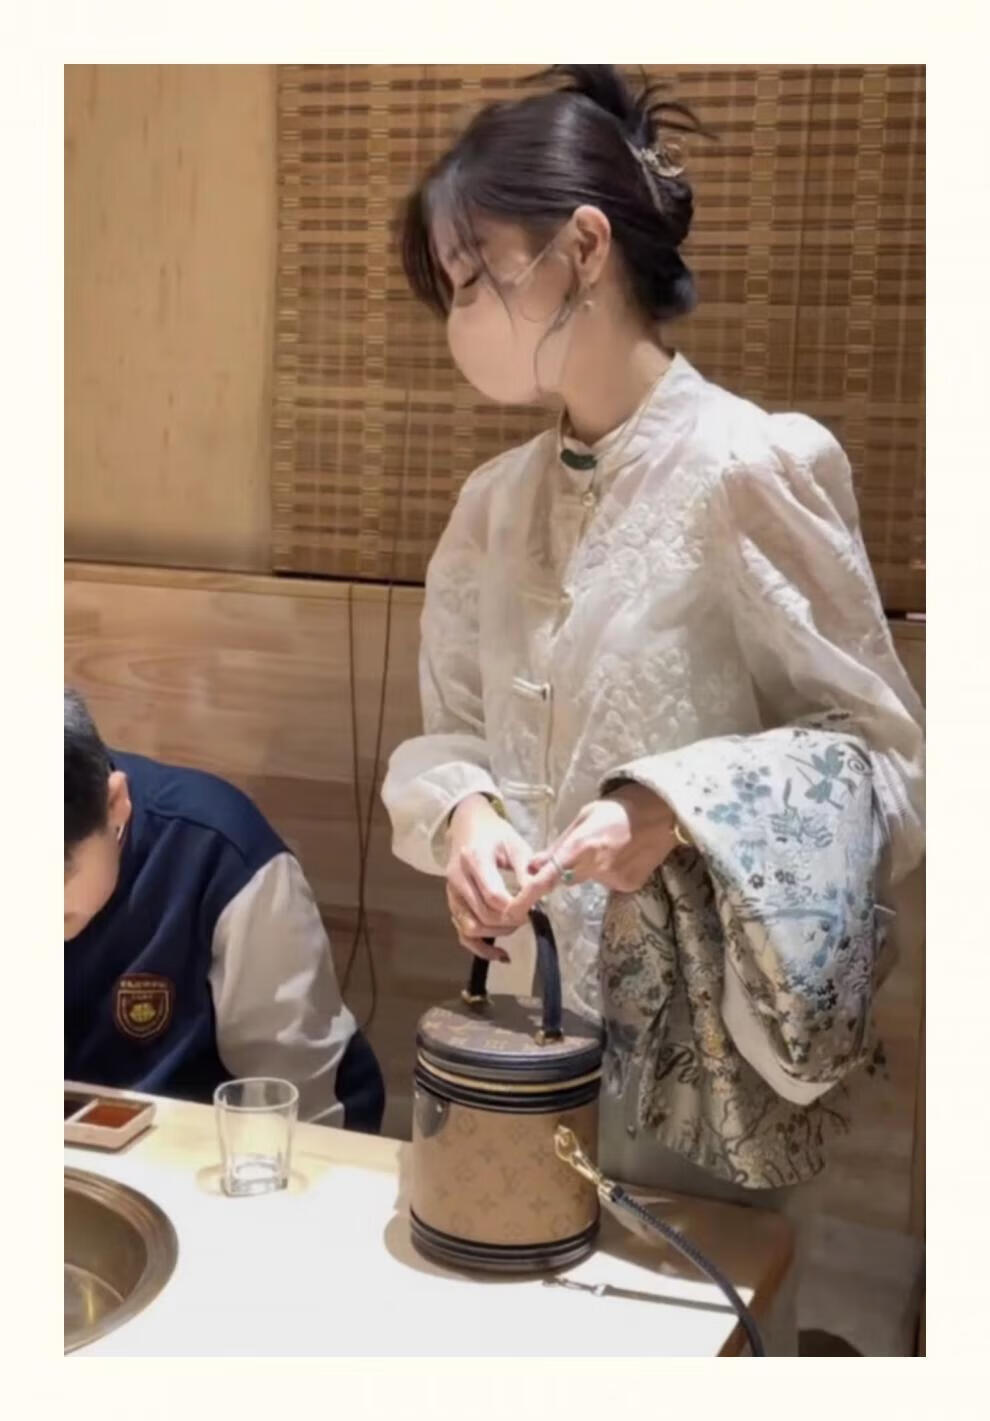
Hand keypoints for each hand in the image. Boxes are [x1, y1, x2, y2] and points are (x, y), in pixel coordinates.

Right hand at [445, 794, 536, 960]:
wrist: (468, 827)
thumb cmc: (495, 834)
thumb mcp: (516, 844)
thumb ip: (527, 869)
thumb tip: (542, 893)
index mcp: (474, 859)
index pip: (493, 895)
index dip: (514, 908)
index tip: (532, 908)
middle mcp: (458, 878)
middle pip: (483, 914)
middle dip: (509, 922)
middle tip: (527, 916)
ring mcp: (452, 894)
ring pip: (471, 927)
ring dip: (497, 933)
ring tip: (515, 924)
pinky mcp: (452, 904)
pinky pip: (462, 934)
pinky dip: (481, 949)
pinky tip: (501, 954)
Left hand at [506, 782, 677, 916]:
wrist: (661, 813)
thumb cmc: (618, 809)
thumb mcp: (583, 818)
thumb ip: (559, 845)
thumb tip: (533, 865)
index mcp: (581, 847)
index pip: (547, 878)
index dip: (528, 896)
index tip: (512, 911)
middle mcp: (596, 868)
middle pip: (566, 880)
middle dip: (567, 869)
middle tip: (585, 847)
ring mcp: (615, 880)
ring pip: (589, 880)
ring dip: (591, 868)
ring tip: (609, 845)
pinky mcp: (630, 886)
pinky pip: (609, 883)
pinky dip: (610, 872)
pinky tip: (624, 854)